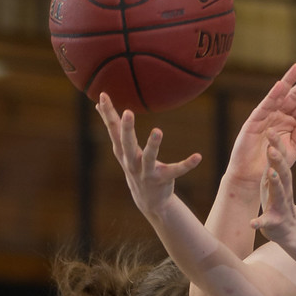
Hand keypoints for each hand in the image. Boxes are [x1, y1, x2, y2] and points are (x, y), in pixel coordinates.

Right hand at [95, 93, 200, 217]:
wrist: (148, 200)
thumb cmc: (135, 167)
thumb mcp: (123, 149)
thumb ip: (113, 127)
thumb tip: (98, 104)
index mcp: (122, 151)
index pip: (112, 129)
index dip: (107, 113)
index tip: (102, 95)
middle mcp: (131, 162)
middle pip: (126, 143)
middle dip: (126, 129)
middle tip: (127, 112)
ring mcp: (146, 172)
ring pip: (148, 158)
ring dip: (153, 145)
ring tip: (158, 130)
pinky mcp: (162, 180)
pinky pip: (176, 170)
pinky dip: (187, 164)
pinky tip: (198, 157)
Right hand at [224, 63, 295, 189]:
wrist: (254, 176)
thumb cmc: (274, 162)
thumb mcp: (294, 147)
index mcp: (291, 122)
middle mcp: (280, 115)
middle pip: (295, 96)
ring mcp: (267, 116)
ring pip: (280, 96)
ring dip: (289, 82)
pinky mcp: (254, 120)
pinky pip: (265, 106)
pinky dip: (272, 95)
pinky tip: (281, 85)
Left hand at [251, 134, 295, 242]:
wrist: (287, 228)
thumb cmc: (279, 198)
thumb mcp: (278, 176)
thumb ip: (277, 158)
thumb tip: (273, 131)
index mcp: (281, 176)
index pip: (280, 158)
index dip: (276, 144)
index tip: (270, 129)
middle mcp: (283, 188)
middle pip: (283, 171)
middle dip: (278, 160)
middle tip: (272, 148)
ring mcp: (280, 205)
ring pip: (280, 193)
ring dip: (276, 183)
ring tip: (270, 174)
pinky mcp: (273, 221)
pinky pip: (267, 221)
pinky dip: (260, 222)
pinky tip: (252, 222)